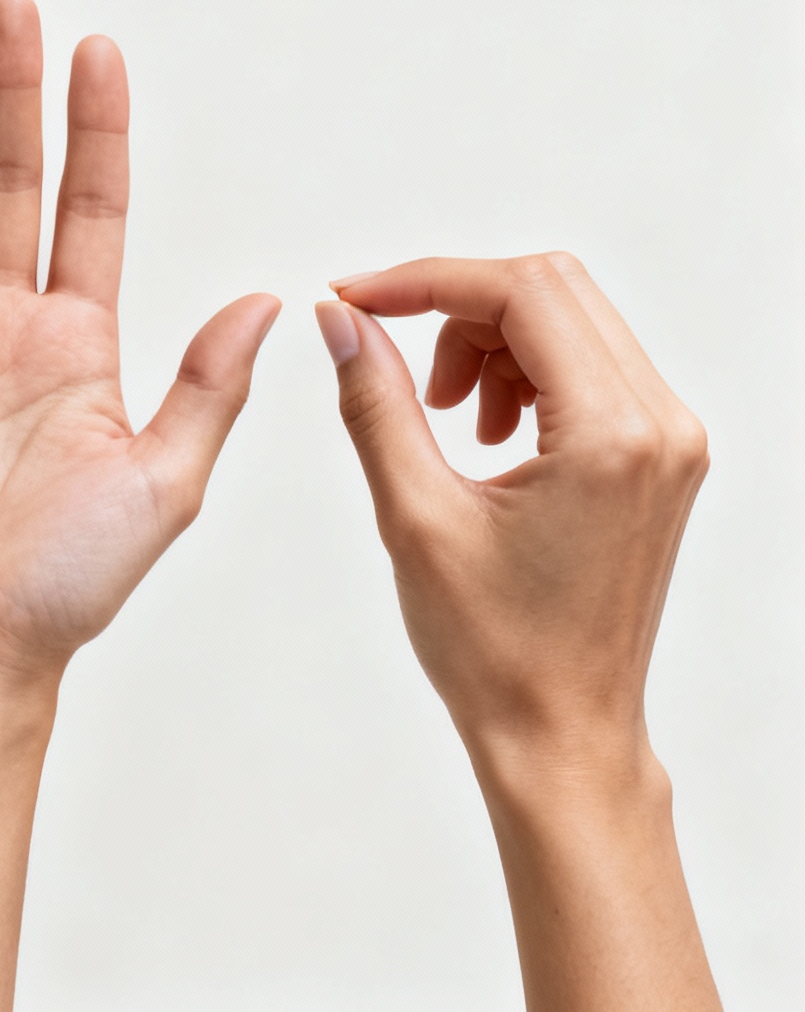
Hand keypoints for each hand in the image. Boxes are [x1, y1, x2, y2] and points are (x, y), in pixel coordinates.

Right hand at [0, 0, 279, 684]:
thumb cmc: (68, 586)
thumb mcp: (165, 481)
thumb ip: (207, 386)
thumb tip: (267, 301)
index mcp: (81, 345)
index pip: (91, 209)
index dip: (95, 129)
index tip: (99, 52)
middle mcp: (7, 329)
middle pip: (10, 184)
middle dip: (10, 93)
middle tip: (9, 6)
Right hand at [319, 254, 703, 763]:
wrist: (560, 731)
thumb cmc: (495, 650)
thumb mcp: (415, 516)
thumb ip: (376, 403)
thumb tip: (340, 321)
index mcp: (614, 436)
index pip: (522, 294)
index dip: (425, 281)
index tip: (353, 300)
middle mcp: (662, 424)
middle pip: (553, 291)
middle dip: (455, 305)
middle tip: (383, 347)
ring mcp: (670, 440)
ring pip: (571, 322)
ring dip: (488, 341)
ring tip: (437, 413)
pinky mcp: (659, 458)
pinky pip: (590, 368)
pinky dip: (522, 373)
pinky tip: (478, 431)